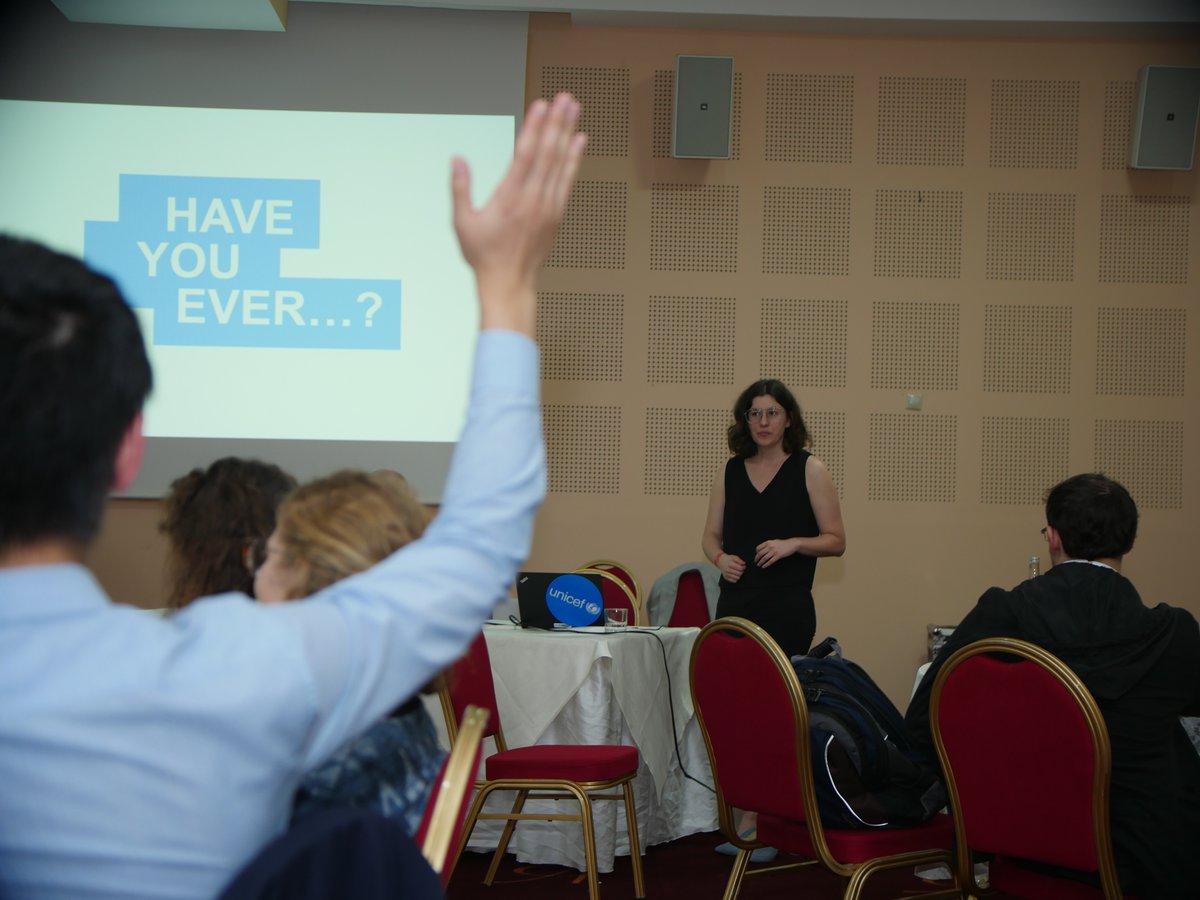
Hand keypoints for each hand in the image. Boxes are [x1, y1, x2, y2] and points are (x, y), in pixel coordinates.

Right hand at [451, 93, 586, 335]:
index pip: (524, 154)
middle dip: (556, 122)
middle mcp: (532, 199)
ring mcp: (548, 207)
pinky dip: (575, 159)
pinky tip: (580, 142)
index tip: (541, 105)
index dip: (534, 127)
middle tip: (565, 98)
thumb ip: (460, 188)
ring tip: (574, 109)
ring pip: (560, 163)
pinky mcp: (557, 214)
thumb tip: (457, 159)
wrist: (510, 284)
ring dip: (567, 133)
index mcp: (508, 198)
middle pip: (547, 153)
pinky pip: (568, 181)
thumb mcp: (462, 223)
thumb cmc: (484, 256)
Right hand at [718, 553, 745, 583]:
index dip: (743, 567)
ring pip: (737, 578)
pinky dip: (736, 578)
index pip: (740, 568)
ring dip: (739, 575)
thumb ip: (739, 560)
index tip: (743, 566)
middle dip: (742, 571)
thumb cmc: (728, 559)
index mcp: (730, 564)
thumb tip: (743, 563)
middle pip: (739, 573)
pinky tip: (735, 575)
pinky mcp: (726, 578)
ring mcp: (726, 574)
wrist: (721, 561)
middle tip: (741, 569)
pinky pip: (734, 581)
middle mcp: (727, 570)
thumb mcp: (734, 557)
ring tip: (738, 572)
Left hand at [755, 539, 796, 568]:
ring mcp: (774, 551)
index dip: (756, 552)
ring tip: (758, 565)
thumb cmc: (783, 543)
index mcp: (768, 542)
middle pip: (760, 553)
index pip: (758, 548)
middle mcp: (770, 546)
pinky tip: (763, 566)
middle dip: (756, 558)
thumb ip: (768, 544)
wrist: (792, 544)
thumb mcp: (774, 541)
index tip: (756, 556)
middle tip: (755, 562)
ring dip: (760, 562)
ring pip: (764, 558)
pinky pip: (770, 561)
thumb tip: (761, 549)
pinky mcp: (778, 556)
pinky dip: (766, 565)